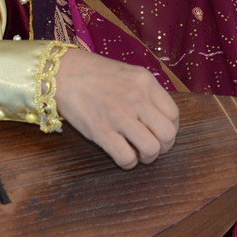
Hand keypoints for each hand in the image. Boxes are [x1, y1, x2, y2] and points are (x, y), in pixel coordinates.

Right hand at [54, 48, 179, 169]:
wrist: (63, 73)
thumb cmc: (96, 74)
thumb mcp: (130, 74)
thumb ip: (147, 92)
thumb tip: (161, 117)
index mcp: (146, 83)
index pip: (173, 114)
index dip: (171, 129)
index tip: (161, 133)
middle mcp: (137, 99)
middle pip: (167, 134)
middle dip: (164, 147)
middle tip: (153, 147)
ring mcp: (119, 116)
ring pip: (151, 148)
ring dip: (148, 157)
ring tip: (139, 154)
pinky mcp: (101, 131)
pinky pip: (126, 157)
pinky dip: (129, 163)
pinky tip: (124, 156)